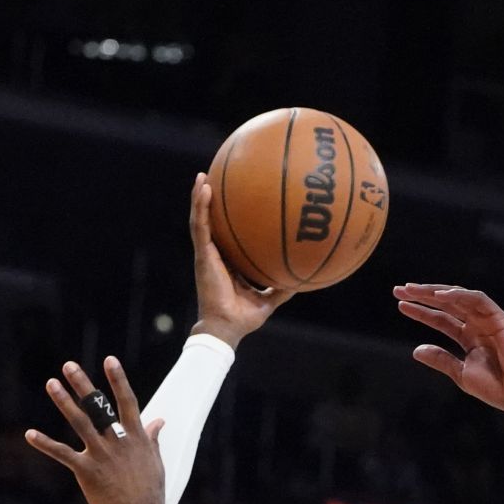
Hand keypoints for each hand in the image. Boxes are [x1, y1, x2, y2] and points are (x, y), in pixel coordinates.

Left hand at [24, 358, 171, 503]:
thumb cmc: (151, 491)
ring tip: (51, 383)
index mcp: (136, 437)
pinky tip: (30, 433)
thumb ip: (152, 438)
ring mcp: (101, 454)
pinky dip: (45, 443)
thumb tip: (158, 421)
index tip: (109, 360)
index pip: (127, 401)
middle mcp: (118, 441)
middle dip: (83, 384)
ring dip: (64, 401)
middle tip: (69, 365)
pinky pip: (62, 454)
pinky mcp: (86, 471)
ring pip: (80, 422)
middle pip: (98, 406)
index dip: (118, 379)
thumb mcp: (155, 461)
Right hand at [188, 173, 295, 346]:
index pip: (225, 236)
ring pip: (200, 220)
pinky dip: (201, 207)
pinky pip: (200, 226)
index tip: (233, 201)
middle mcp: (215, 255)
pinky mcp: (203, 255)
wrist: (227, 327)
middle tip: (214, 178)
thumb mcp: (269, 298)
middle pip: (211, 222)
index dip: (226, 219)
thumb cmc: (244, 316)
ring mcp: (206, 254)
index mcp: (227, 263)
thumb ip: (282, 287)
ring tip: (203, 176)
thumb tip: (302, 277)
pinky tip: (205, 189)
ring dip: (200, 197)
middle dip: (210, 201)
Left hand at [394, 284, 503, 418]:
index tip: (401, 306)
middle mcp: (480, 325)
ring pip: (461, 298)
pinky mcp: (501, 319)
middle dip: (424, 296)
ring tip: (413, 290)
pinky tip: (440, 296)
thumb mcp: (462, 374)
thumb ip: (441, 360)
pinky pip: (479, 300)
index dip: (422, 312)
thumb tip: (416, 350)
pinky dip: (460, 296)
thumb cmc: (498, 388)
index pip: (443, 319)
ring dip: (437, 292)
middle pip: (448, 304)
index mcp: (471, 338)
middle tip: (399, 290)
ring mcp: (491, 320)